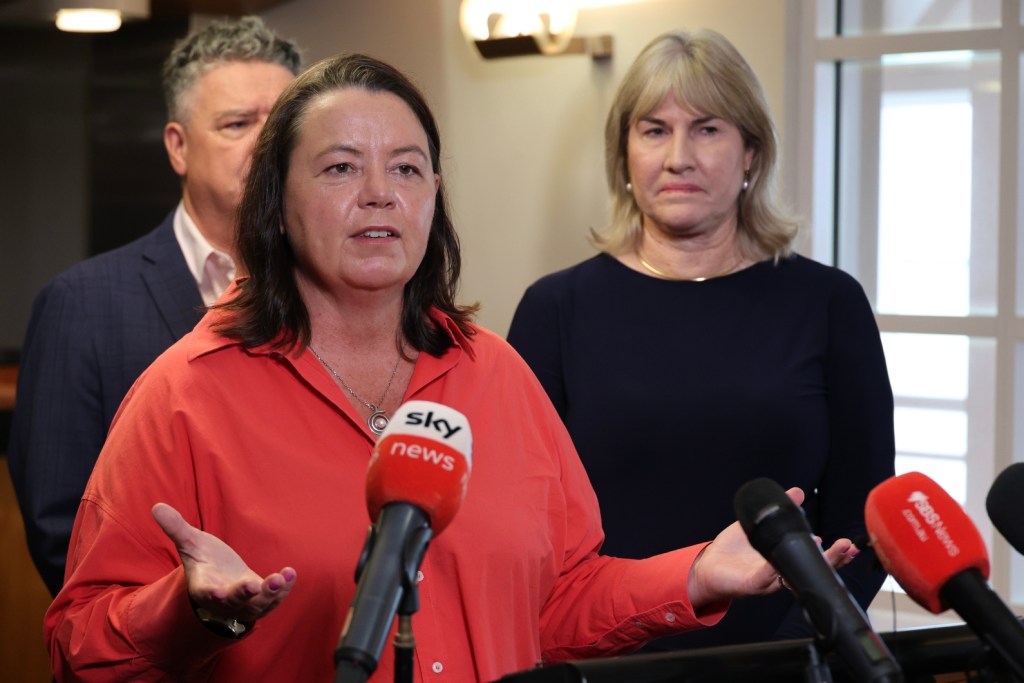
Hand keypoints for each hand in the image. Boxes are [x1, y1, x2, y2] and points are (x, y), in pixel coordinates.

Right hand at [152, 502, 296, 623]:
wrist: (223, 579)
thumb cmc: (205, 560)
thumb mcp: (191, 543)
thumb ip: (176, 528)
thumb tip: (156, 506)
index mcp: (204, 588)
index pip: (206, 593)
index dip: (211, 593)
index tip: (215, 593)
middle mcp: (225, 601)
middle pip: (235, 601)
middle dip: (244, 594)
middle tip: (252, 586)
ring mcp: (245, 604)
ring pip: (259, 604)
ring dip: (271, 593)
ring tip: (281, 578)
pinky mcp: (263, 601)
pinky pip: (274, 599)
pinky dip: (284, 589)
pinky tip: (290, 573)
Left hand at [687, 487, 859, 608]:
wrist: (708, 566)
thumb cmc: (735, 550)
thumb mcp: (759, 525)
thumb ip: (779, 511)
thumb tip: (798, 492)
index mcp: (786, 560)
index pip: (816, 558)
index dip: (835, 554)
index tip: (850, 545)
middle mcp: (782, 573)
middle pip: (813, 569)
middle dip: (833, 559)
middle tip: (846, 547)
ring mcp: (769, 580)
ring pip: (794, 575)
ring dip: (810, 563)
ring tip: (823, 547)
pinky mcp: (752, 584)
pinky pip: (766, 576)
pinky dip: (774, 567)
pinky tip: (780, 558)